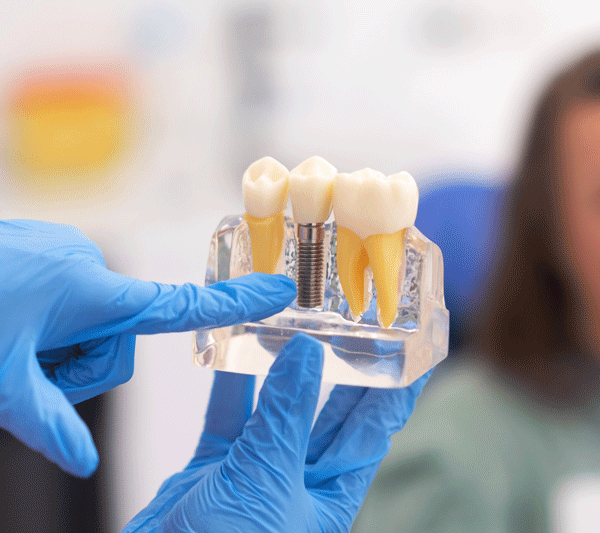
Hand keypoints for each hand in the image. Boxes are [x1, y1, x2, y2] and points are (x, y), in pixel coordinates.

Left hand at [0, 219, 295, 476]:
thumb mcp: (1, 382)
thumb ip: (47, 424)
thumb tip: (80, 463)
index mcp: (95, 291)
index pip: (182, 304)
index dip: (236, 303)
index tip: (278, 291)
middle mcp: (88, 266)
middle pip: (118, 338)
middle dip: (81, 365)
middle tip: (28, 371)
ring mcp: (63, 254)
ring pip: (89, 321)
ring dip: (57, 347)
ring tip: (12, 344)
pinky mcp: (42, 250)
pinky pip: (65, 297)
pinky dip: (44, 322)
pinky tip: (9, 322)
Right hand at [124, 333, 430, 532]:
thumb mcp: (266, 480)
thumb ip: (284, 416)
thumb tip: (307, 352)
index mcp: (331, 497)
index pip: (375, 431)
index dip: (398, 391)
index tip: (417, 351)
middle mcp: (299, 483)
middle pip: (332, 415)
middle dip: (347, 370)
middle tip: (360, 323)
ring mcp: (256, 475)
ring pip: (278, 411)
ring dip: (284, 371)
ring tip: (298, 323)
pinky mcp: (213, 472)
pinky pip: (228, 418)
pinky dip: (229, 385)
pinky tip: (234, 348)